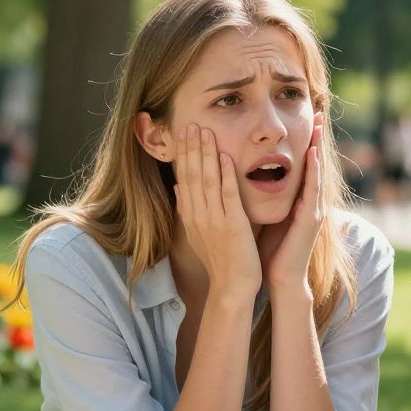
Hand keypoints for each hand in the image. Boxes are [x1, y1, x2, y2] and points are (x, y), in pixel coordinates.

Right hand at [174, 124, 261, 299]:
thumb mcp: (198, 233)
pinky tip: (225, 156)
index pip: (184, 178)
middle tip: (190, 124)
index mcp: (191, 216)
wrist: (231, 287)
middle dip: (191, 148)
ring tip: (204, 132)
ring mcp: (215, 220)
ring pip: (207, 181)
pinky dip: (226, 175)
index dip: (183, 155)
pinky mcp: (233, 225)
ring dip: (206, 154)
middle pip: (192, 175)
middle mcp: (199, 215)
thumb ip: (188, 209)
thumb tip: (177, 186)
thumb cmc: (220, 261)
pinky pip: (228, 196)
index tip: (183, 134)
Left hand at [258, 113, 324, 291]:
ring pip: (317, 172)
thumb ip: (262, 198)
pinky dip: (314, 170)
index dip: (304, 143)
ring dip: (319, 147)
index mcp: (298, 202)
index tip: (304, 120)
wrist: (280, 280)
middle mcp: (310, 203)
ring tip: (319, 125)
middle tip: (320, 112)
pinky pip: (313, 190)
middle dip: (317, 138)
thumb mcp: (267, 216)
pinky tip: (313, 153)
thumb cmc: (270, 251)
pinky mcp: (310, 220)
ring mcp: (313, 210)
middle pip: (314, 164)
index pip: (303, 166)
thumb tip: (242, 178)